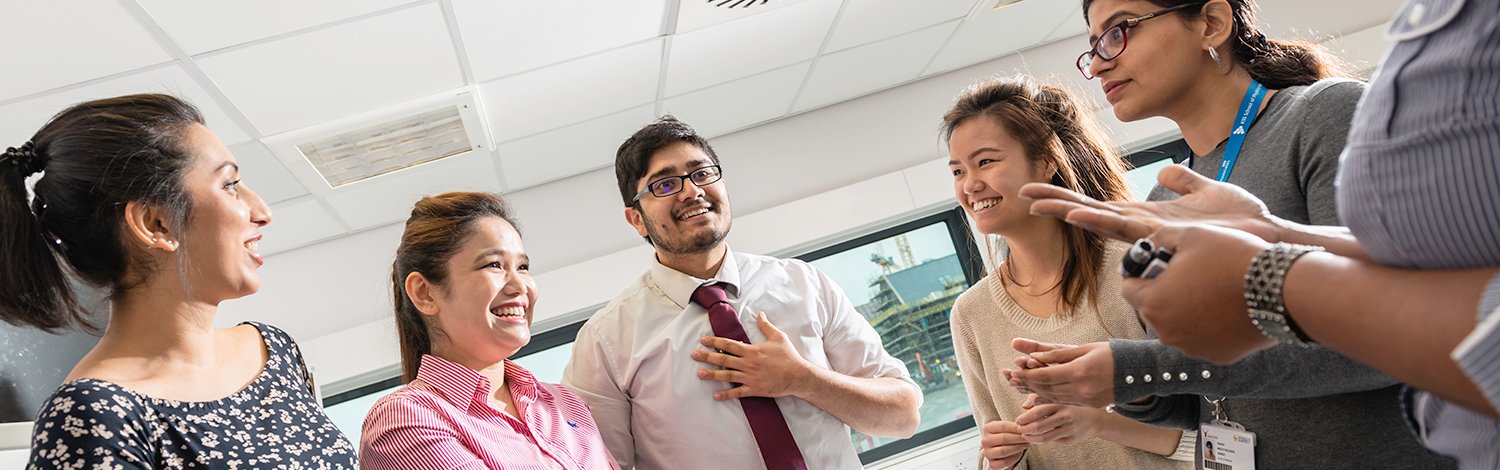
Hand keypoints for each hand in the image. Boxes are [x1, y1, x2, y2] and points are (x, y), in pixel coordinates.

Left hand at [691, 311, 812, 399]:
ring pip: (727, 376)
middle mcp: (748, 364)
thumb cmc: (788, 356)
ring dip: (712, 375)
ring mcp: (750, 378)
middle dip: (707, 356)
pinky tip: (716, 395)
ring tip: (699, 373)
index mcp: (752, 351)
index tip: (703, 340)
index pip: (729, 345)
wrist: (798, 376)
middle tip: (693, 355)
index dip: (714, 341)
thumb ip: (766, 326)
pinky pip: (738, 393)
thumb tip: (759, 314)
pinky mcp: (755, 389)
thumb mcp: (778, 337)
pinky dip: (726, 395)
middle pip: (723, 360)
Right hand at [980, 420, 1029, 469]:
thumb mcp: (1008, 429)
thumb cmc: (1006, 436)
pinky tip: (1020, 453)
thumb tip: (1023, 427)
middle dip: (1018, 438)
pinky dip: (1014, 458)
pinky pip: (1005, 462)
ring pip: (1003, 451)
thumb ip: (1013, 427)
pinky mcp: (992, 464)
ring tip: (1026, 444)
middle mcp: (985, 441)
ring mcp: (987, 453)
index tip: (1025, 429)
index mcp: (987, 428)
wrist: (1001, 450)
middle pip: (1003, 438)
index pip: (1003, 426)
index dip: (1015, 428)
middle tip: (1028, 438)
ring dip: (1018, 447)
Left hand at [1004, 339, 1116, 407]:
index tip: (1015, 371)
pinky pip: (1065, 402)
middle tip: (1014, 378)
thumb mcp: (1085, 348)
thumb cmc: (1113, 353)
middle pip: (1046, 388)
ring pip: (1054, 397)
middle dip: (1028, 383)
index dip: (1027, 374)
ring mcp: (1087, 399)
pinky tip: (1042, 392)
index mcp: (1079, 371)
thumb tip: (1035, 357)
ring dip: (1037, 391)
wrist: (1141, 371)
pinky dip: (1051, 397)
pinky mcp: (1091, 404)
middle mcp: (1081, 389)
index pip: (1045, 375)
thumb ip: (1059, 354)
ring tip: (1024, 385)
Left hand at [1014, 399, 1110, 444]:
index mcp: (1060, 404)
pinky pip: (1053, 441)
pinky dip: (1042, 440)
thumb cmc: (1070, 408)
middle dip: (1026, 430)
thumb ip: (1040, 401)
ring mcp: (1069, 429)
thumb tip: (1024, 406)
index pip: (1039, 411)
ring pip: (1045, 437)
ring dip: (1032, 438)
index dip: (1026, 417)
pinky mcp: (1071, 440)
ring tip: (1026, 436)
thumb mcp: (1057, 400)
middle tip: (1020, 430)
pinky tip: (1038, 437)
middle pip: (1039, 426)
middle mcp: (1065, 416)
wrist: (1093, 419)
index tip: (1018, 421)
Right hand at [1020, 164, 1282, 242]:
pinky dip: (1097, 219)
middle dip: (1057, 203)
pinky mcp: (1161, 233)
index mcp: (1149, 219)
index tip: (1046, 192)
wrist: (1267, 241)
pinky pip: (1122, 226)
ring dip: (1067, 210)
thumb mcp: (1209, 191)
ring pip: (1098, 219)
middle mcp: (1143, 229)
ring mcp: (1150, 232)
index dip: (1073, 200)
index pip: (1103, 209)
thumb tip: (1166, 172)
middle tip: (1024, 193)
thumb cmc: (1243, 222)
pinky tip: (1076, 213)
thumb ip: (1185, 182)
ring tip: (1038, 201)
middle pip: (1090, 214)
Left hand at [1123, 224, 1275, 363]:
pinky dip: (1209, 325)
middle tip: (1189, 274)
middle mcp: (1167, 332)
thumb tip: (1147, 245)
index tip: (1158, 264)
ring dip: (1186, 310)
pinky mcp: (1217, 356)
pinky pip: (1204, 339)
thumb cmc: (1232, 258)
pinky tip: (1227, 307)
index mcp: (1152, 303)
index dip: (1141, 272)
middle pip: (1152, 308)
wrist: (1281, 289)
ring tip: (1211, 288)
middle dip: (1164, 291)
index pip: (1129, 287)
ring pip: (1178, 325)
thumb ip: (1158, 238)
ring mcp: (1192, 348)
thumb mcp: (1189, 234)